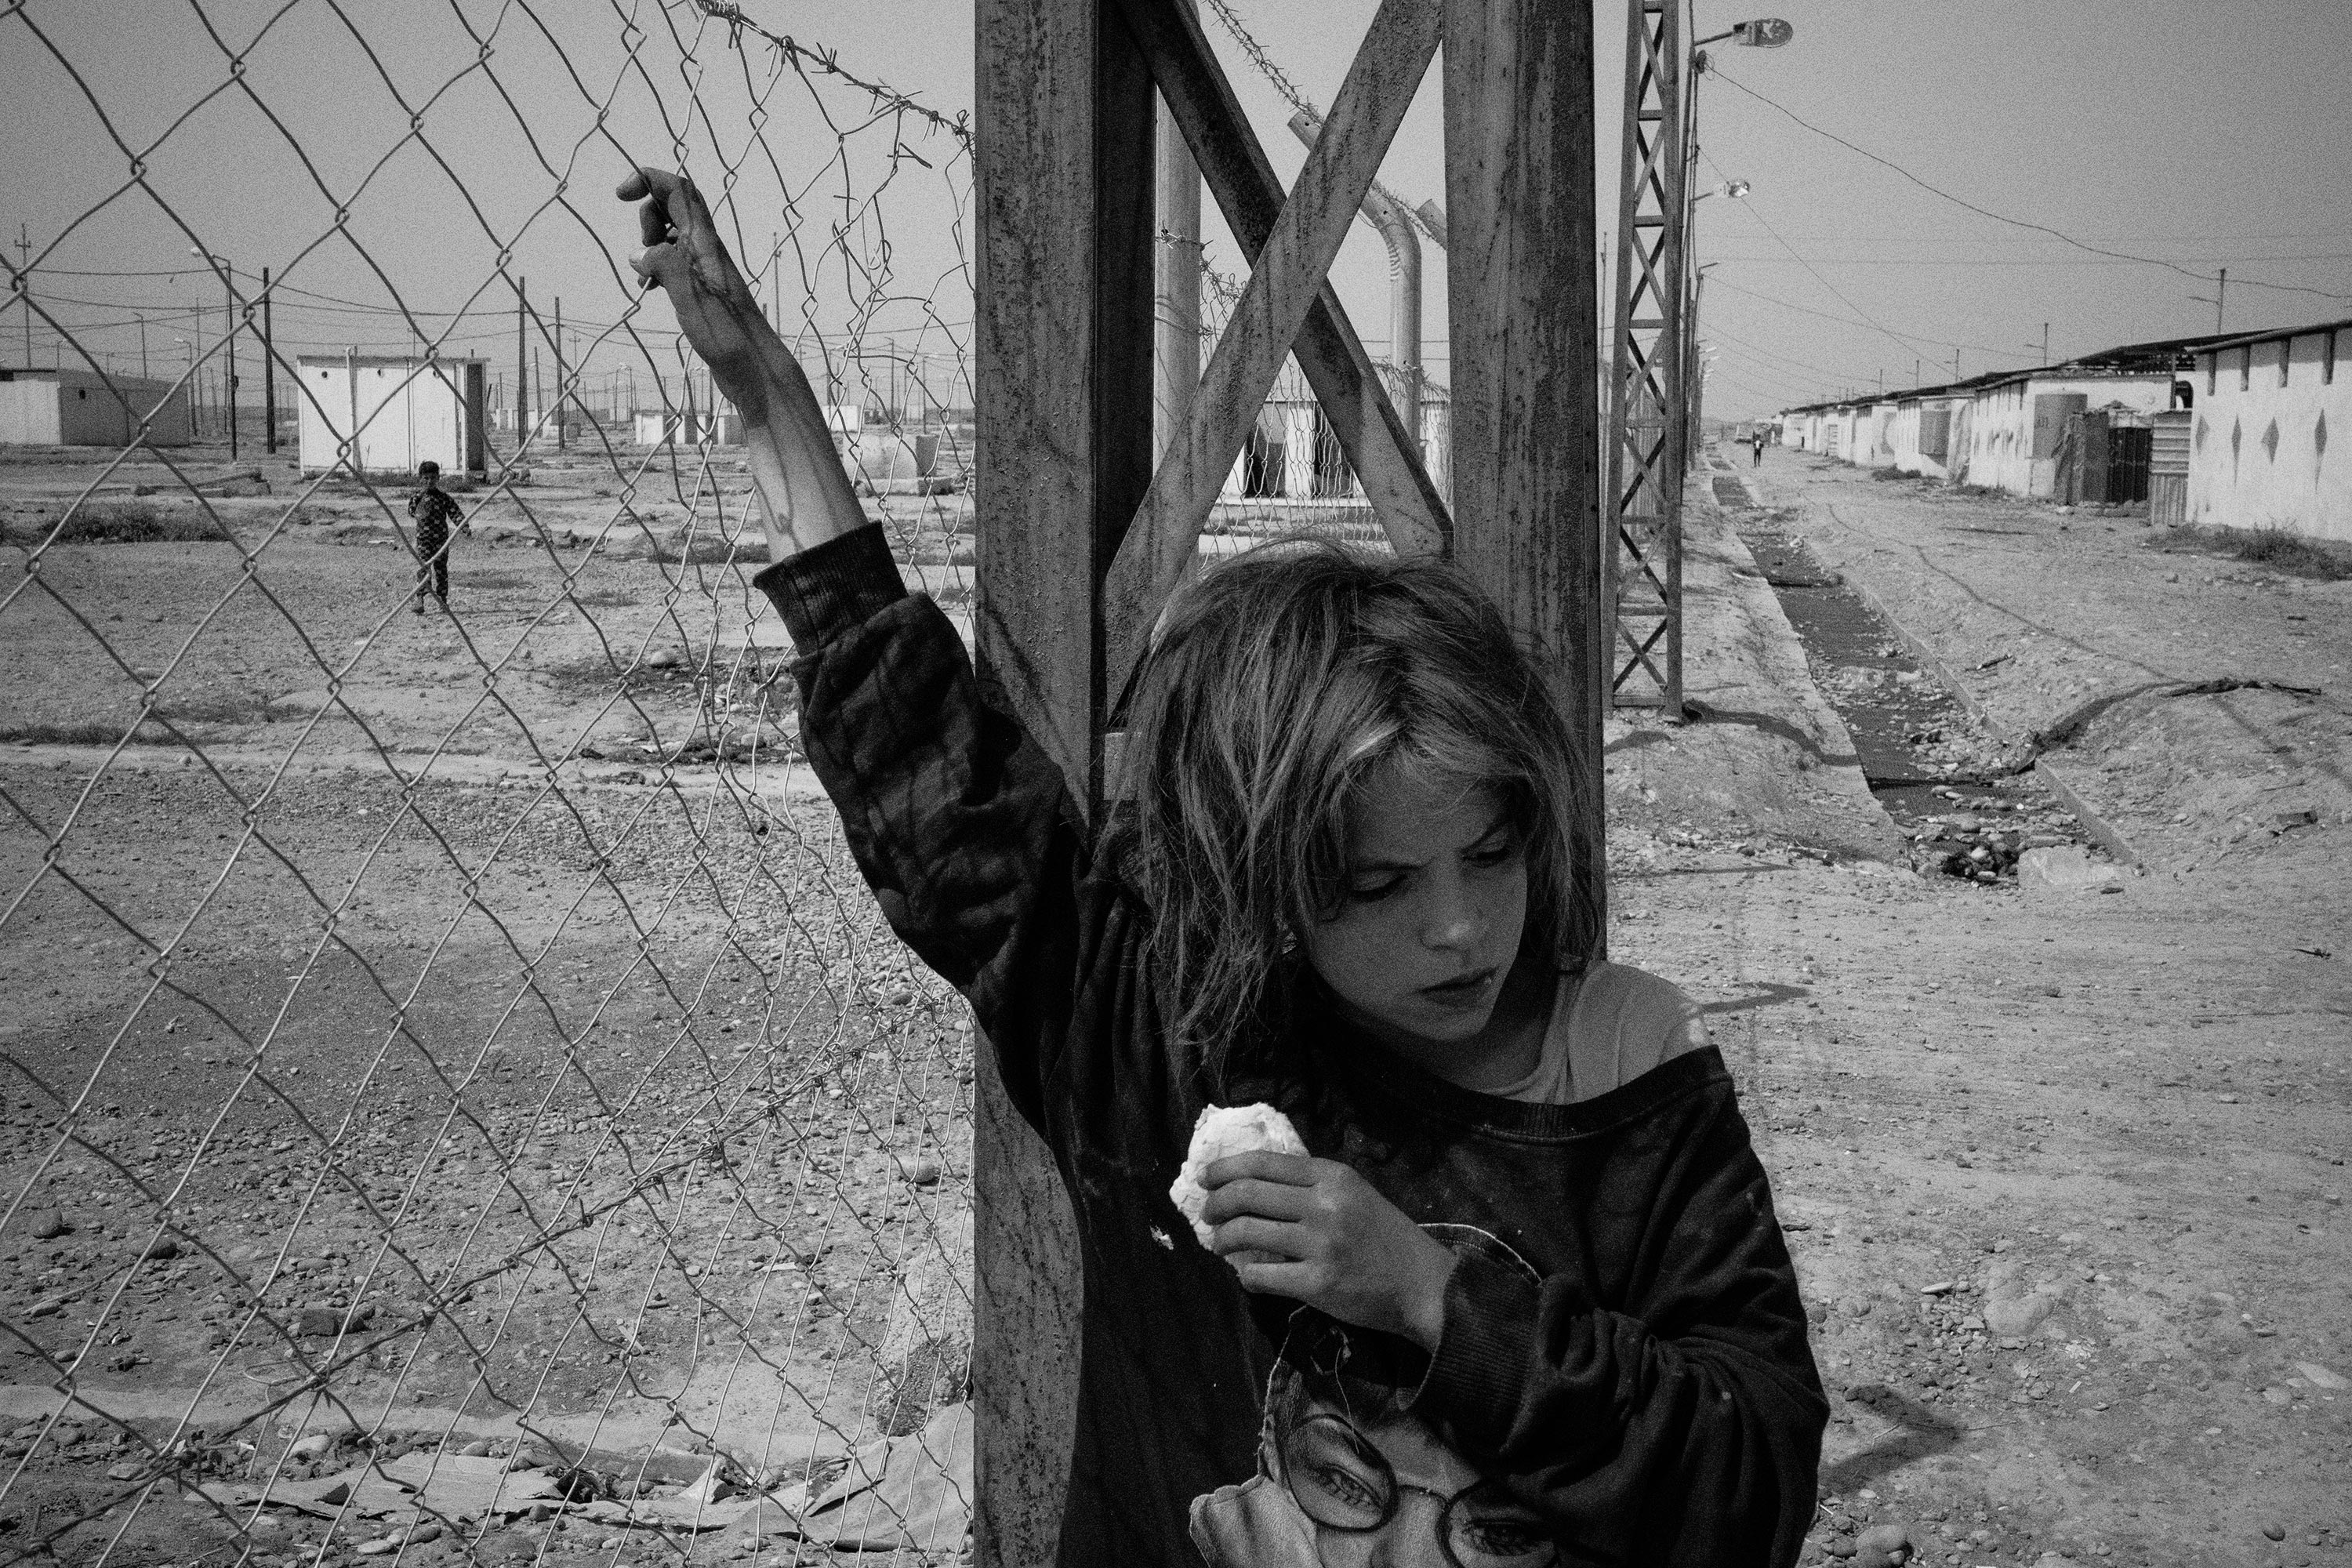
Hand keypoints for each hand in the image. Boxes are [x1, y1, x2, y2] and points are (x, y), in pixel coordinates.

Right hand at [617, 167, 781, 416]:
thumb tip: (639, 255)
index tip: (620, 195)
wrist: (757, 373)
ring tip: (645, 277)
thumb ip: (665, 266)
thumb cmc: (729, 338)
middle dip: (646, 217)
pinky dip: (655, 268)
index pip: (679, 190)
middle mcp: (707, 251)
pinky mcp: (702, 291)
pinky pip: (672, 264)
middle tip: (644, 250)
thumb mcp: (691, 298)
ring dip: (649, 246)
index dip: (648, 179)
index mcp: (706, 245)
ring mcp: (705, 271)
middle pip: (673, 207)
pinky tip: (648, 290)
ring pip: (671, 237)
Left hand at [1200, 1150, 1457, 1351]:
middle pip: (1247, 1194)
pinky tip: (1247, 1276)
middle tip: (1206, 1213)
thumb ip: (1312, 1185)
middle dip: (1215, 1203)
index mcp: (1331, 1176)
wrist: (1424, 1284)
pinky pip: (1261, 1275)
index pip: (1263, 1162)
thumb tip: (1255, 1183)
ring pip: (1246, 1232)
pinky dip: (1245, 1275)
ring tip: (1219, 1244)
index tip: (1206, 1178)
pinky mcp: (1317, 1283)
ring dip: (1222, 1238)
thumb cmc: (1387, 1237)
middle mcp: (1323, 1204)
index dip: (1225, 1168)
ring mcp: (1319, 1244)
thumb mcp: (1355, 1194)